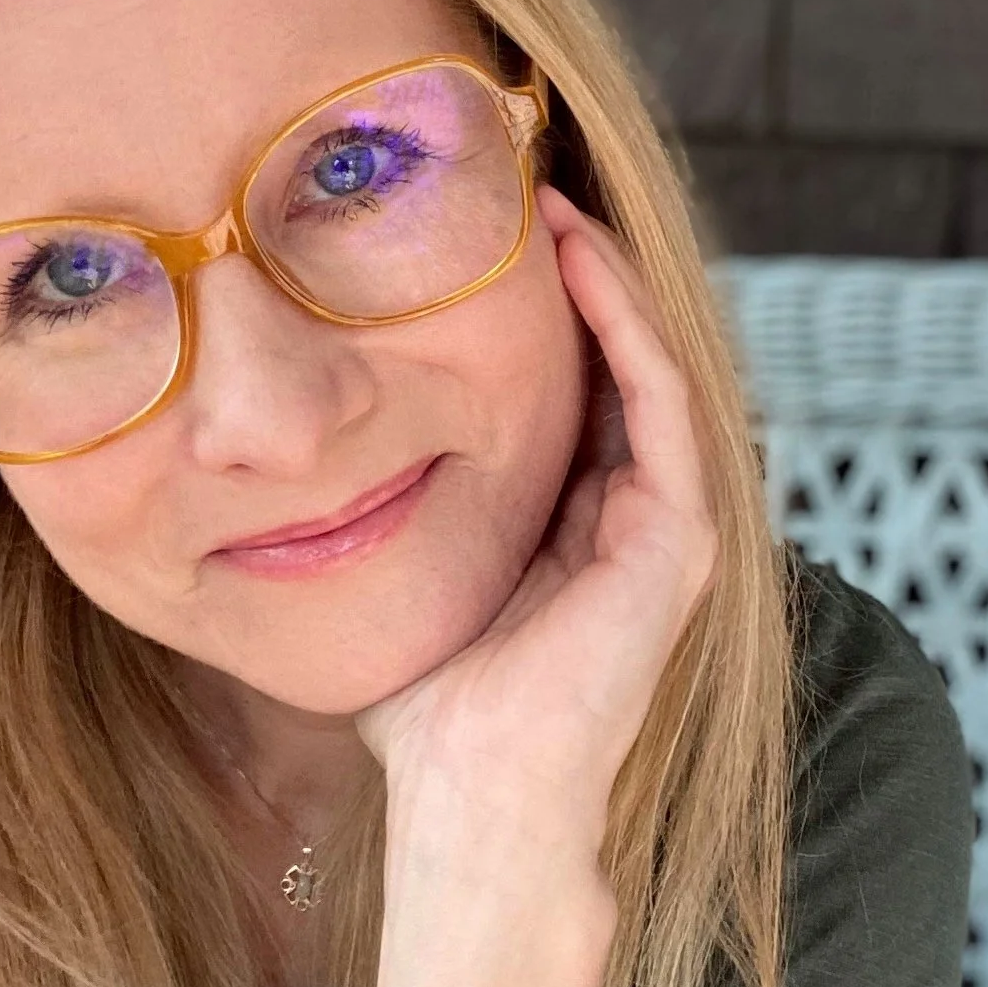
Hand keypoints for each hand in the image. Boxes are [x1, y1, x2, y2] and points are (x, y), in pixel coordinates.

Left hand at [354, 184, 717, 948]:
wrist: (472, 794)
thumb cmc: (426, 711)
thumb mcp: (409, 583)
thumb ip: (397, 525)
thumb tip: (307, 468)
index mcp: (575, 534)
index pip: (567, 399)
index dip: (534, 319)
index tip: (474, 247)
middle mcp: (629, 522)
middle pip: (610, 370)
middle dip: (574, 282)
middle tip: (523, 193)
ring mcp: (665, 527)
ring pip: (643, 367)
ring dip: (603, 280)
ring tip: (551, 203)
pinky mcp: (679, 536)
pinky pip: (656, 397)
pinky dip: (623, 322)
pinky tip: (576, 259)